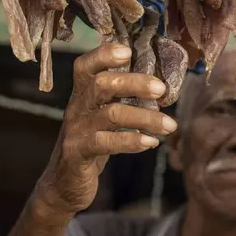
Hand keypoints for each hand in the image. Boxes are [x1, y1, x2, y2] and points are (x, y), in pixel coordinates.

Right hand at [34, 43, 177, 214]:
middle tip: (161, 89)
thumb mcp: (104, 117)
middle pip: (101, 84)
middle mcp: (77, 107)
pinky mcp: (78, 153)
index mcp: (83, 94)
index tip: (127, 51)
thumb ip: (122, 99)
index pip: (85, 66)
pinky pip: (106, 143)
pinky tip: (152, 143)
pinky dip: (132, 141)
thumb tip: (158, 85)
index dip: (103, 55)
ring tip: (170, 125)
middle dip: (135, 83)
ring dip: (145, 118)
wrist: (65, 184)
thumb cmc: (93, 143)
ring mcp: (76, 130)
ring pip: (111, 114)